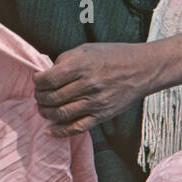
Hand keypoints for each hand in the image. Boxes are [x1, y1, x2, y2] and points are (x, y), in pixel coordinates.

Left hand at [34, 29, 181, 137]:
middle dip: (39, 98)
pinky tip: (49, 130)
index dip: (37, 82)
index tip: (37, 81)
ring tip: (43, 109)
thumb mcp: (87, 49)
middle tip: (39, 95)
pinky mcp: (103, 115)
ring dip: (46, 113)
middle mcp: (88, 85)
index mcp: (82, 66)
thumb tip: (47, 72)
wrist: (144, 68)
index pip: (49, 79)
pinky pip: (77, 128)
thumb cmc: (114, 55)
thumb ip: (65, 60)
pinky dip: (60, 131)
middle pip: (52, 98)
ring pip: (61, 114)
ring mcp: (96, 102)